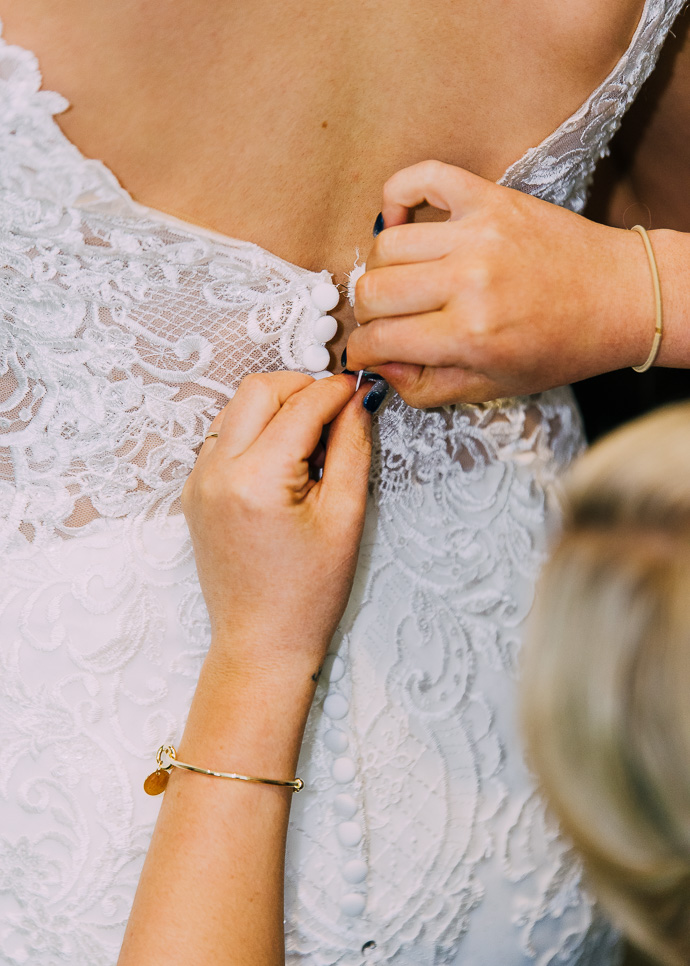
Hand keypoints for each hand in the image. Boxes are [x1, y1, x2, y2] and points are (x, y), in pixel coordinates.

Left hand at [181, 372, 370, 672]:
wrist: (262, 643)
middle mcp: (216, 472)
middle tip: (336, 410)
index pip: (300, 406)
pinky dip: (255, 431)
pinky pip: (224, 438)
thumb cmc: (308, 594)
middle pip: (258, 389)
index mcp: (256, 480)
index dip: (337, 391)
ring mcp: (198, 481)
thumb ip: (351, 448)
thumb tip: (357, 401)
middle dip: (300, 388)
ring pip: (237, 408)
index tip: (360, 388)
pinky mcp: (194, 492)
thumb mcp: (344, 517)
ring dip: (276, 407)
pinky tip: (284, 460)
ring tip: (312, 440)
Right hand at [346, 160, 651, 406]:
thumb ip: (425, 386)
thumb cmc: (560, 347)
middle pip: (372, 290)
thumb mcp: (492, 386)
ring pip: (386, 244)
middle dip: (368, 316)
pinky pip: (421, 178)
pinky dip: (396, 195)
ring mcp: (478, 232)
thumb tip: (379, 365)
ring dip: (381, 269)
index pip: (380, 339)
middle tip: (385, 322)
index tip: (364, 353)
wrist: (619, 297)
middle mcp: (469, 279)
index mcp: (470, 334)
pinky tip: (399, 221)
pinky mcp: (489, 197)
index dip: (360, 352)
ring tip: (401, 283)